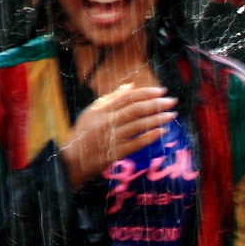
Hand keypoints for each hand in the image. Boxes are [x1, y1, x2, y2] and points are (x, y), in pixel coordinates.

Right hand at [60, 84, 175, 186]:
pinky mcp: (115, 152)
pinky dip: (150, 136)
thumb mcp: (92, 112)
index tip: (162, 91)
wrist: (71, 159)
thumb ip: (112, 99)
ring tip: (172, 115)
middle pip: (136, 109)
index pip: (127, 97)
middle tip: (172, 101)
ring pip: (138, 125)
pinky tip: (162, 131)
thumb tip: (131, 86)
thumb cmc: (84, 134)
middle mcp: (106, 122)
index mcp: (101, 110)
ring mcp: (111, 137)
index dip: (146, 93)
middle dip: (156, 104)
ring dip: (157, 119)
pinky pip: (136, 143)